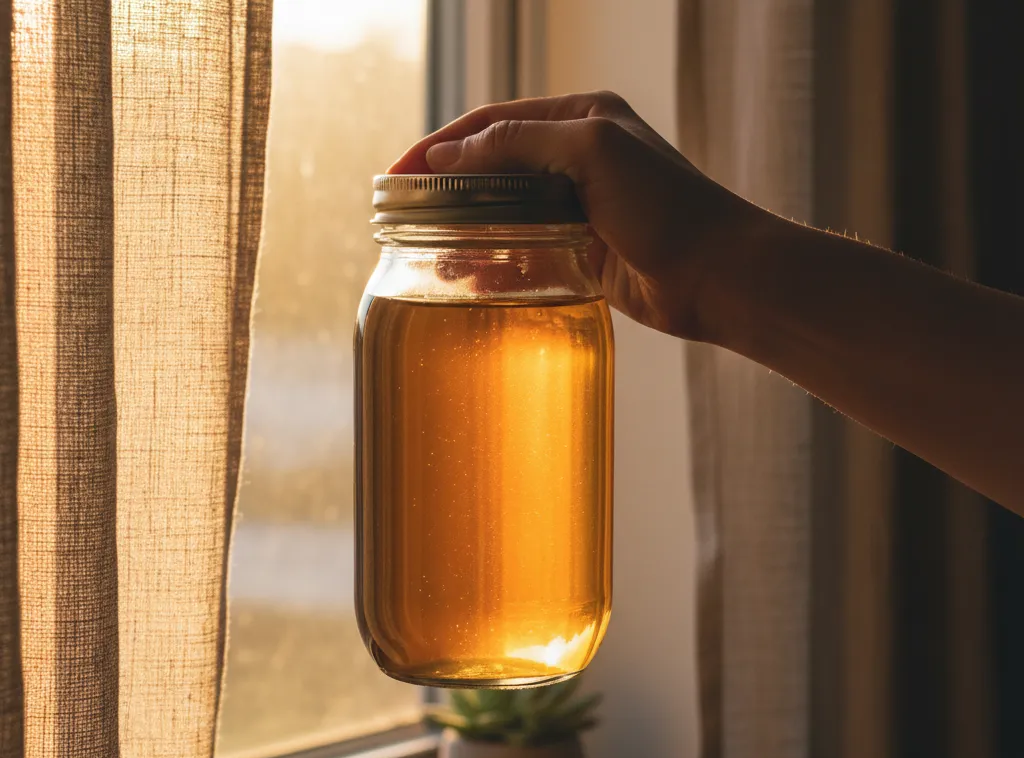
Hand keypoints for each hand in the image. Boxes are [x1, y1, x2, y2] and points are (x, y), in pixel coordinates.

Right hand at [388, 91, 761, 340]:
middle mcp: (579, 159)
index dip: (443, 144)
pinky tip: (471, 277)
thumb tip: (452, 153)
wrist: (716, 274)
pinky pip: (528, 252)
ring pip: (508, 213)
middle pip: (496, 167)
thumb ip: (520, 144)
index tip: (399, 172)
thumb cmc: (666, 205)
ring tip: (430, 250)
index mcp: (582, 119)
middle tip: (403, 214)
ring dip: (468, 228)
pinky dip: (497, 262)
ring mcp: (581, 209)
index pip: (495, 123)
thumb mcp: (590, 151)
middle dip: (449, 188)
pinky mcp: (585, 254)